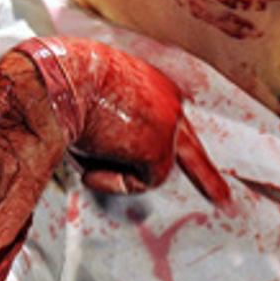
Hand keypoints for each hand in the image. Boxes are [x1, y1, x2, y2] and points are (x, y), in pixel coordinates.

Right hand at [15, 37, 230, 204]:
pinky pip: (139, 183)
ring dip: (111, 171)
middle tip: (223, 200)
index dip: (175, 138)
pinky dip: (112, 181)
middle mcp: (168, 101)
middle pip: (189, 147)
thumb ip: (112, 127)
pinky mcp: (163, 148)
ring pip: (147, 170)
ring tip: (85, 147)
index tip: (183, 147)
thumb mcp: (91, 101)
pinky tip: (91, 162)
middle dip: (206, 177)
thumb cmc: (62, 86)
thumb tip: (106, 158)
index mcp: (151, 85)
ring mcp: (170, 125)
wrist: (57, 80)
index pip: (170, 117)